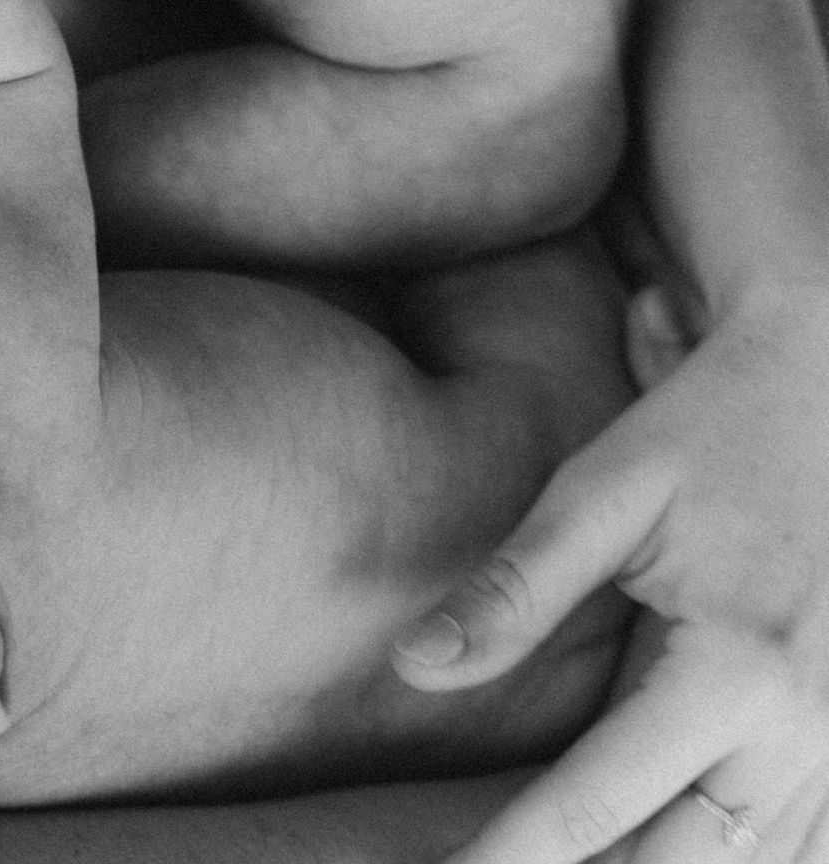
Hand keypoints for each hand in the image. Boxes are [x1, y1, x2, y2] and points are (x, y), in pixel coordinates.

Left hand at [390, 285, 828, 861]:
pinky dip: (728, 857)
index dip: (512, 855)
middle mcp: (805, 731)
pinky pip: (797, 844)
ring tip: (545, 863)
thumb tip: (413, 667)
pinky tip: (657, 846)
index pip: (600, 803)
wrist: (828, 382)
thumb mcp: (601, 491)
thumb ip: (513, 590)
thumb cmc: (704, 428)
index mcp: (736, 670)